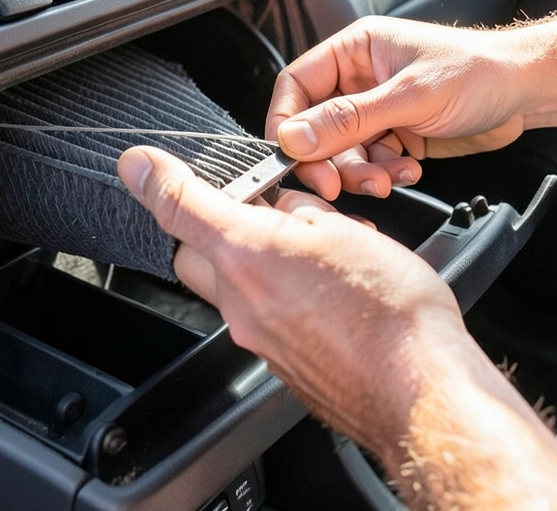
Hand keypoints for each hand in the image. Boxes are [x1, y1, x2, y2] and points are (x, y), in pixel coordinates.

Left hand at [117, 145, 468, 451]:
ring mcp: (258, 339)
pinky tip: (331, 296)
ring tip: (319, 258)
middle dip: (215, 228)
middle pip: (197, 255)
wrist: (418, 391)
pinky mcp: (280, 364)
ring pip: (235, 287)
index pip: (179, 208)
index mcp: (248, 255)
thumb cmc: (392, 314)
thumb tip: (278, 204)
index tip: (138, 165)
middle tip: (263, 213)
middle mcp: (240, 303)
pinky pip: (265, 318)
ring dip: (261, 264)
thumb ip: (297, 210)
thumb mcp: (346, 230)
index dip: (155, 180)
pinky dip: (285, 298)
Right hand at [266, 16, 532, 199]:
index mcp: (354, 50)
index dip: (287, 122)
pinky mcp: (397, 135)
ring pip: (343, 151)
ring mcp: (378, 109)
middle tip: (334, 185)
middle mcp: (360, 79)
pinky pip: (372, 163)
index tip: (290, 155)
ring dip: (360, 172)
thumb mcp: (409, 96)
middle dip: (327, 159)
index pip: (297, 85)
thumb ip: (349, 119)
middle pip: (316, 127)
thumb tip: (295, 136)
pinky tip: (408, 170)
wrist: (527, 91)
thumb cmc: (478, 72)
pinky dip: (384, 174)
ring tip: (386, 179)